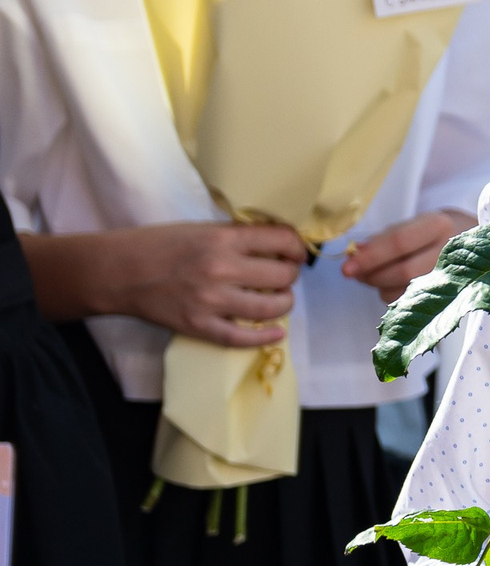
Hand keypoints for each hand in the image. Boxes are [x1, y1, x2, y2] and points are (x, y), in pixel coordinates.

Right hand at [22, 222, 303, 346]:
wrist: (117, 271)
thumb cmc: (159, 244)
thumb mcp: (202, 228)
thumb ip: (238, 237)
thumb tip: (278, 245)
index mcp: (224, 239)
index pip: (283, 241)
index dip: (297, 247)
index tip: (296, 253)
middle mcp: (222, 269)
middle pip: (282, 275)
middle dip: (290, 275)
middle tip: (284, 276)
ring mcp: (211, 300)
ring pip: (271, 307)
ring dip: (284, 303)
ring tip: (279, 299)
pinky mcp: (199, 326)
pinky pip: (242, 338)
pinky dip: (265, 337)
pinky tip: (275, 332)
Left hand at [343, 209, 474, 295]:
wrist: (467, 239)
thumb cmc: (430, 232)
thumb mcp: (411, 224)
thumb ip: (383, 239)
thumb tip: (356, 252)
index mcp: (438, 226)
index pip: (399, 243)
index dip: (370, 257)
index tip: (346, 266)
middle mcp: (448, 252)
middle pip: (403, 271)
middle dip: (372, 275)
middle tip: (352, 272)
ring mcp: (449, 276)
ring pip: (404, 290)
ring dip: (378, 286)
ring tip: (373, 273)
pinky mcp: (444, 295)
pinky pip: (407, 301)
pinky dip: (390, 293)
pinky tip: (391, 282)